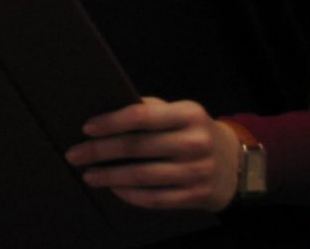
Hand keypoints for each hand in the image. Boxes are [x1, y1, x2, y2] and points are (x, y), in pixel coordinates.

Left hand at [65, 97, 239, 212]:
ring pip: (143, 177)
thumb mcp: (180, 112)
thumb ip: (152, 111)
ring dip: (110, 176)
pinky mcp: (195, 197)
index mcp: (188, 114)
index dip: (112, 122)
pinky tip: (114, 188)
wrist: (234, 164)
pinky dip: (130, 194)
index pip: (142, 115)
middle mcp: (193, 142)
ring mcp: (196, 172)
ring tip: (88, 175)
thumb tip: (109, 110)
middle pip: (137, 147)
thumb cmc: (194, 131)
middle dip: (101, 151)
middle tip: (75, 154)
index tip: (87, 128)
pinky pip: (155, 198)